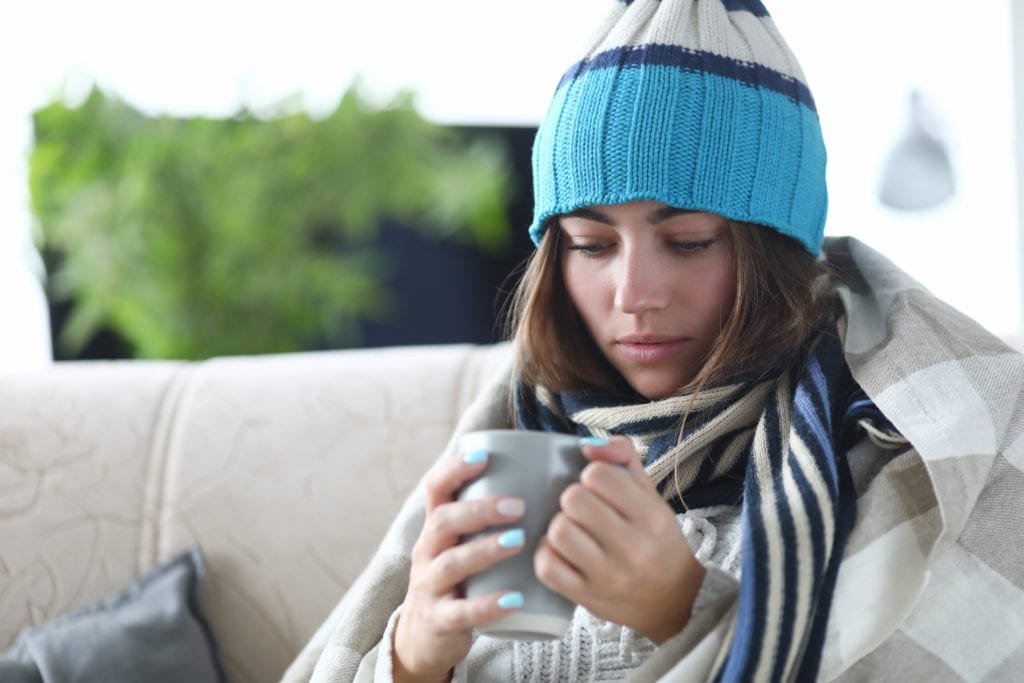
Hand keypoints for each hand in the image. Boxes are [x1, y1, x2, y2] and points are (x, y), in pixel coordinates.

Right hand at [393, 448, 526, 681]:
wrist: (424, 638)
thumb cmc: (459, 580)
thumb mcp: (462, 545)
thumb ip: (490, 520)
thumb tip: (547, 480)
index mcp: (436, 528)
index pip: (435, 489)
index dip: (455, 469)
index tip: (484, 455)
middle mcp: (427, 552)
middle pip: (443, 521)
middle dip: (479, 510)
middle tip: (518, 506)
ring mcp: (429, 586)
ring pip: (451, 563)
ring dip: (485, 549)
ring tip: (519, 541)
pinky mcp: (439, 620)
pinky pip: (461, 612)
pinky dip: (488, 605)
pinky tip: (515, 599)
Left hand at [534, 436, 704, 643]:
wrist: (676, 602)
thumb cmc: (659, 542)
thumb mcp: (653, 497)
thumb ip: (623, 458)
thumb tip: (587, 444)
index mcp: (652, 517)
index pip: (599, 475)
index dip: (591, 475)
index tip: (599, 489)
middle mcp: (633, 548)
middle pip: (574, 500)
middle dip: (573, 499)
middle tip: (583, 510)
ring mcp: (609, 576)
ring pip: (558, 532)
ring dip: (559, 525)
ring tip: (573, 530)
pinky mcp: (588, 598)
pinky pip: (548, 568)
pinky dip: (546, 554)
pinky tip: (560, 551)